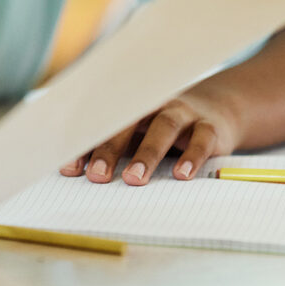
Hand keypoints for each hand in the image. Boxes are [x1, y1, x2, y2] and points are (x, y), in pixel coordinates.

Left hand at [61, 90, 242, 185]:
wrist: (215, 109)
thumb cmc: (162, 128)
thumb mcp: (138, 134)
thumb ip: (113, 148)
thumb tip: (78, 173)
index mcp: (129, 107)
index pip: (102, 124)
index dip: (85, 145)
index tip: (69, 169)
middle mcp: (153, 106)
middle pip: (128, 123)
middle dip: (110, 150)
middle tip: (97, 176)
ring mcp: (182, 113)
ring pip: (163, 128)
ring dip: (147, 154)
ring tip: (134, 179)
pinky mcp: (209, 127)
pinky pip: (201, 139)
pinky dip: (191, 156)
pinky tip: (181, 175)